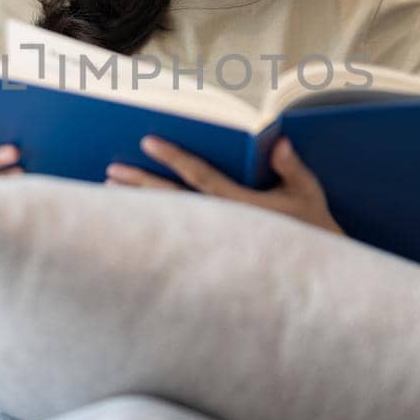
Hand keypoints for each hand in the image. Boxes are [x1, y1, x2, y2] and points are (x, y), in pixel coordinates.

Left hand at [106, 135, 343, 235]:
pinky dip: (150, 223)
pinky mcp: (209, 256)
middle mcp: (221, 225)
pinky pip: (173, 237)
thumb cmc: (310, 227)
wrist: (311, 278)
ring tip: (109, 187)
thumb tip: (278, 141)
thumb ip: (291, 166)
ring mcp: (212, 243)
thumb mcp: (307, 193)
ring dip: (137, 204)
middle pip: (172, 201)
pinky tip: (128, 215)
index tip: (148, 142)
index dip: (174, 158)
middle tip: (110, 170)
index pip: (200, 177)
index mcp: (241, 205)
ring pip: (167, 220)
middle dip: (139, 184)